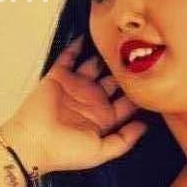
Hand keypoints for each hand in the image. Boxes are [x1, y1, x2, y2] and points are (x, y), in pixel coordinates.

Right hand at [0, 35, 149, 173]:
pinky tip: (88, 34)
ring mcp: (75, 87)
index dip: (138, 93)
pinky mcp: (58, 76)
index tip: (153, 81)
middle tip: (139, 55)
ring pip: (94, 66)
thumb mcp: (102, 152)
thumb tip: (145, 125)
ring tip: (118, 42)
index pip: (126, 103)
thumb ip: (125, 139)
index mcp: (102, 119)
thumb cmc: (66, 152)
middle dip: (124, 71)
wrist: (34, 142)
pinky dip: (77, 45)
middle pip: (113, 81)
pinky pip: (69, 57)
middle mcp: (90, 101)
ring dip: (104, 55)